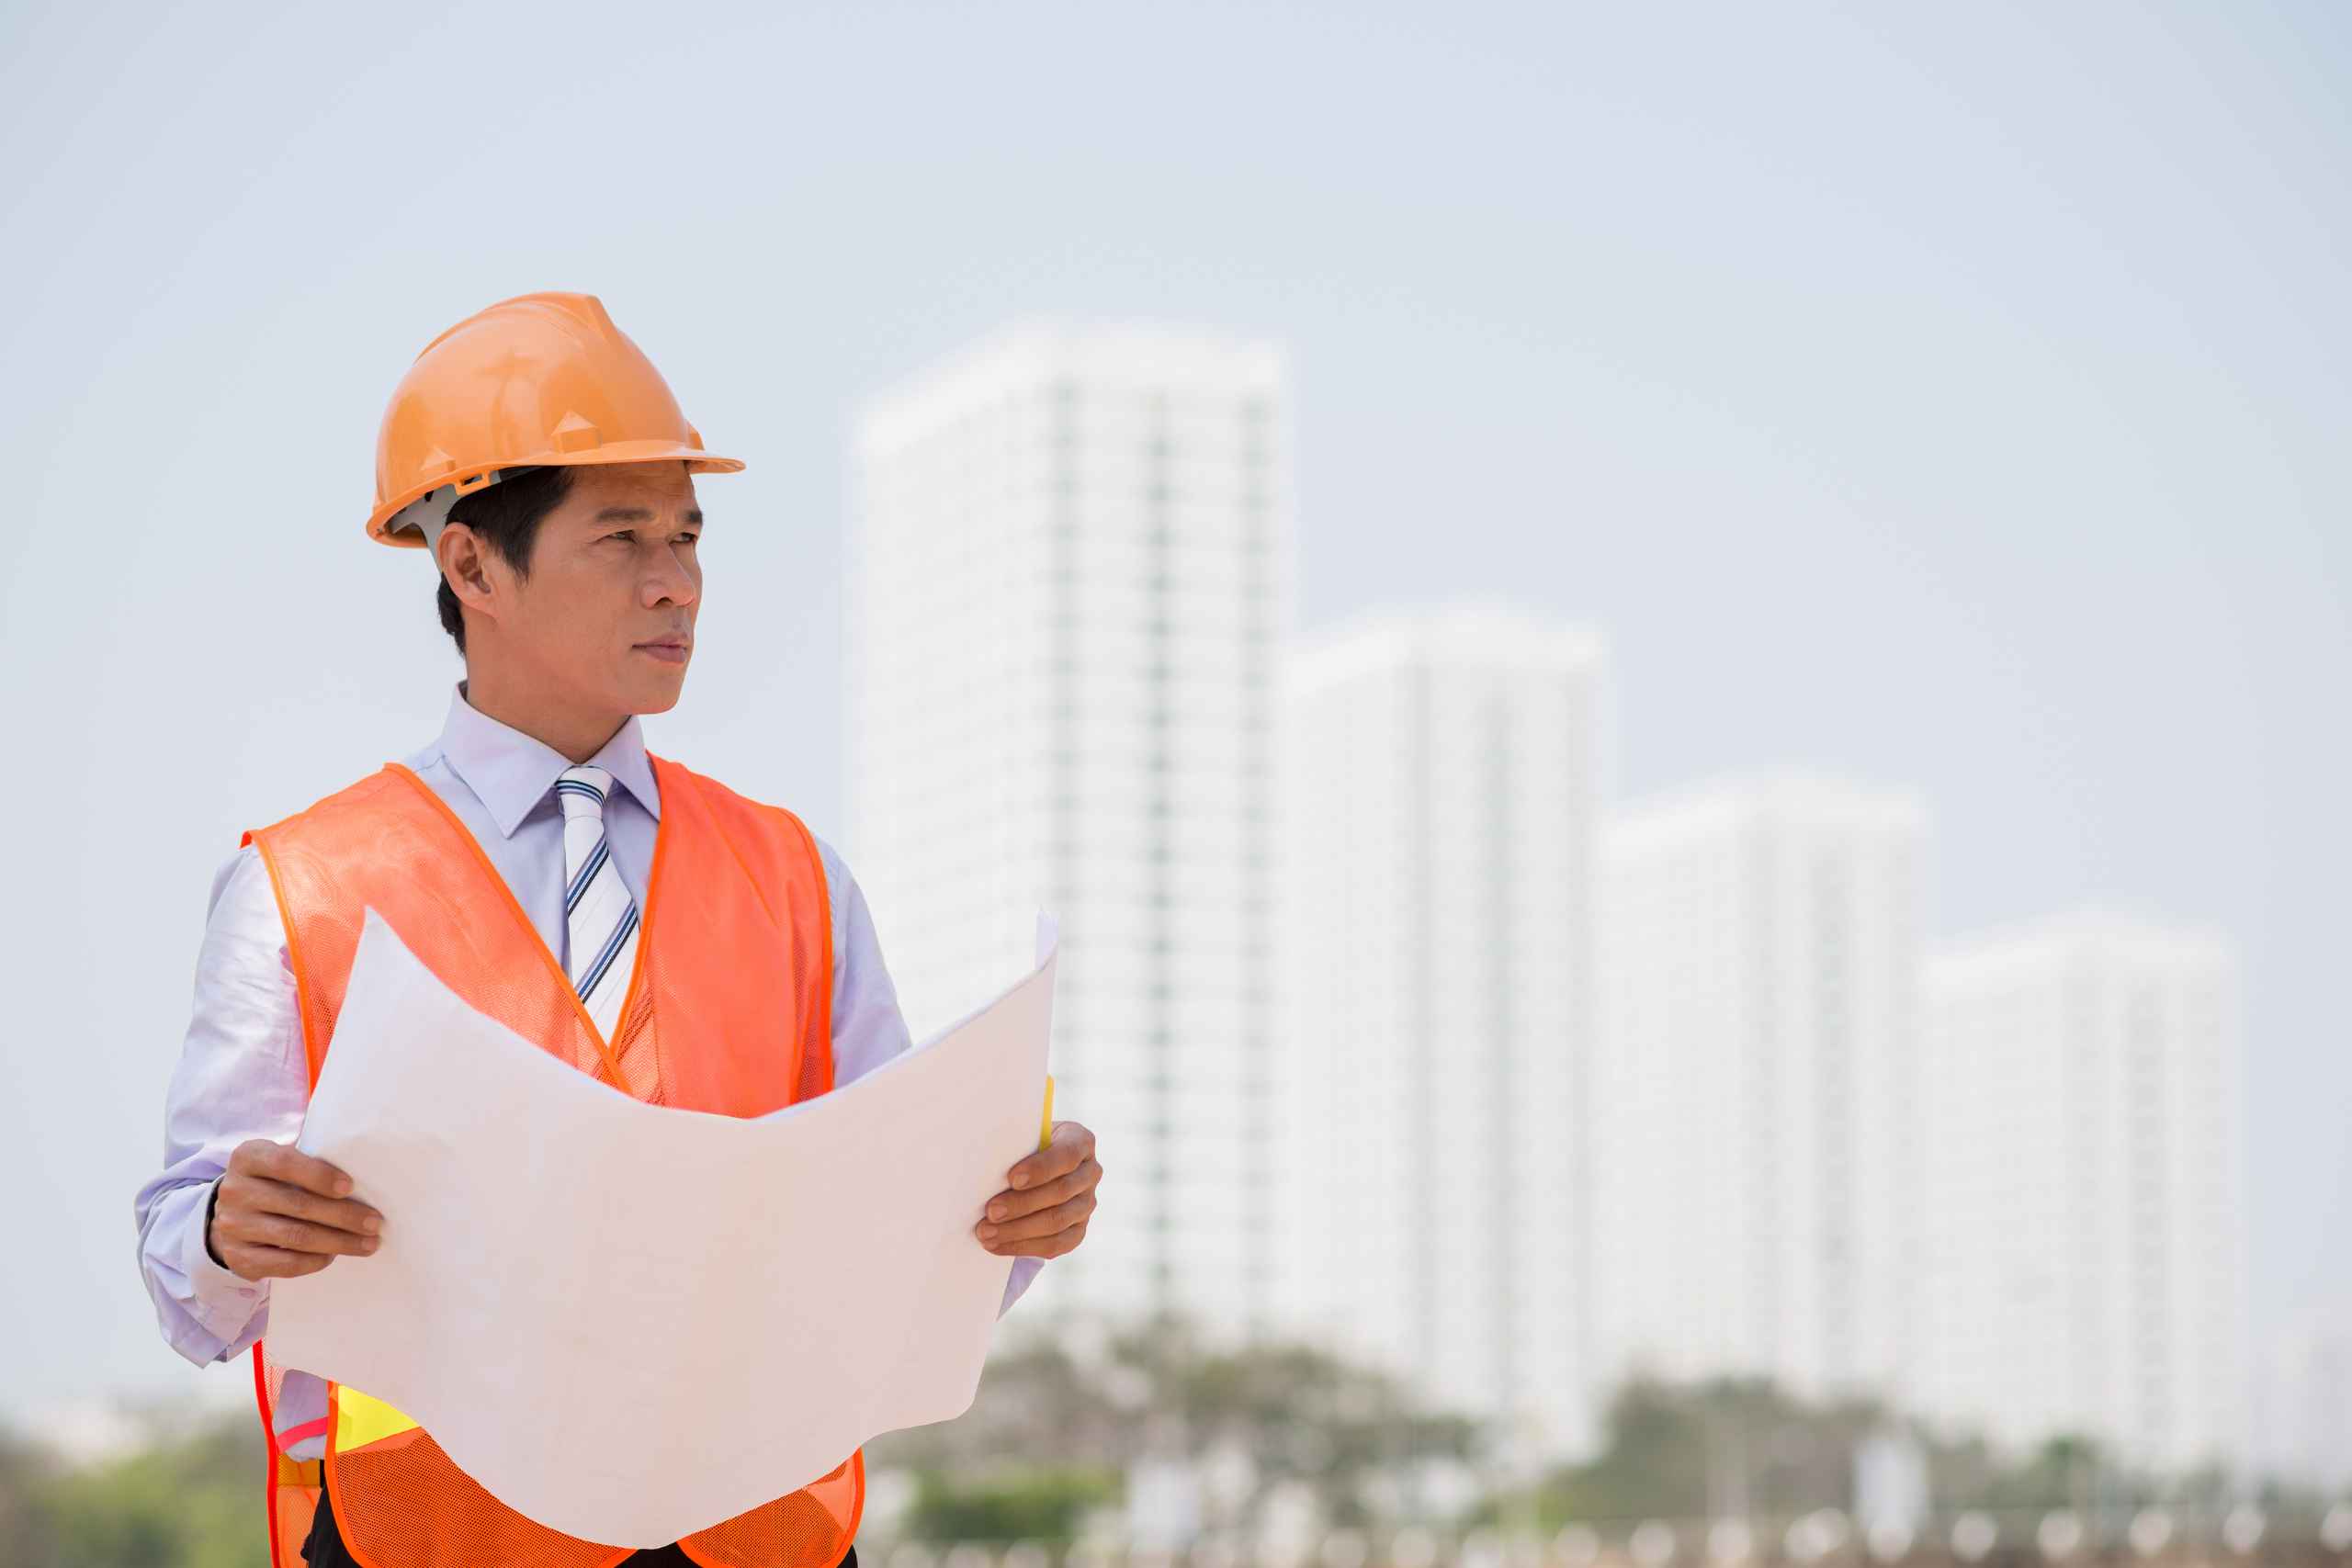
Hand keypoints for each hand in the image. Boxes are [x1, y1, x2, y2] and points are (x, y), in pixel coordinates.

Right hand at [206, 1139, 382, 1281]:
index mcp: (248, 1158)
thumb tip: (364, 1185)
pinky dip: (315, 1261)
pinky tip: (334, 1255)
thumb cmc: (274, 1182)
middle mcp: (235, 1191)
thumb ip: (312, 1165)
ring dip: (338, 1242)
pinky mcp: (238, 1257)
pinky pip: (284, 1263)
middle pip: (298, 1204)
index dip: (320, 1175)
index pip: (284, 1163)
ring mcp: (233, 1226)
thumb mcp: (283, 1163)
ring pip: (295, 1236)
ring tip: (367, 1243)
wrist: (232, 1215)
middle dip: (344, 1215)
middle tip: (375, 1223)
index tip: (351, 1187)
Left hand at [975, 1120, 1099, 1259]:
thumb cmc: (1023, 1148)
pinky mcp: (1078, 1231)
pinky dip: (1022, 1247)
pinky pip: (1055, 1245)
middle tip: (990, 1211)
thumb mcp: (1024, 1137)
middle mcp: (1090, 1173)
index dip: (1041, 1168)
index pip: (1066, 1155)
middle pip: (1060, 1192)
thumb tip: (987, 1164)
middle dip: (1022, 1204)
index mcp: (1080, 1141)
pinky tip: (997, 1245)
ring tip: (986, 1232)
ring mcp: (1086, 1204)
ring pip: (1056, 1222)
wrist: (1035, 1168)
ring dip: (1017, 1230)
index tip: (1012, 1179)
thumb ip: (1015, 1147)